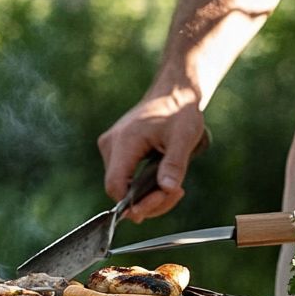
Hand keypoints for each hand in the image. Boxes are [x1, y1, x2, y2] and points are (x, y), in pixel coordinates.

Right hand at [97, 87, 205, 222]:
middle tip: (175, 193)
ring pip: (120, 187)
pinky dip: (141, 186)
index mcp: (124, 141)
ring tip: (172, 188)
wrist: (172, 93)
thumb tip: (167, 190)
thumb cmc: (179, 112)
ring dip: (146, 195)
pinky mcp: (115, 151)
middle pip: (118, 189)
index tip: (162, 198)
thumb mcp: (184, 137)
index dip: (135, 202)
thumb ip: (174, 164)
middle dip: (147, 200)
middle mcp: (110, 145)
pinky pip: (123, 178)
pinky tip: (161, 182)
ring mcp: (110, 148)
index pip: (115, 185)